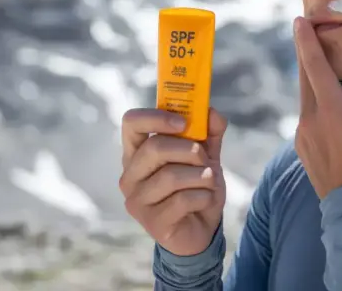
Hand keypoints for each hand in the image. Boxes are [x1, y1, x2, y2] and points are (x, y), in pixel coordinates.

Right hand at [119, 107, 227, 255]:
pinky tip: (205, 201)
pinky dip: (204, 196)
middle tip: (203, 158)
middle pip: (154, 148)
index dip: (157, 117)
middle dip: (188, 150)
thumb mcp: (206, 156)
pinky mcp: (152, 222)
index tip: (184, 122)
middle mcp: (130, 175)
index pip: (131, 123)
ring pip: (170, 176)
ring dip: (200, 176)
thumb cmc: (196, 188)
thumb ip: (209, 132)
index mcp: (137, 153)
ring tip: (209, 181)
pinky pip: (182, 200)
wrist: (201, 229)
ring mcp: (137, 201)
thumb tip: (210, 112)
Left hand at [292, 17, 341, 199]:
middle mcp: (310, 117)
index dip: (306, 42)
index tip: (299, 22)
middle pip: (304, 77)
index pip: (314, 68)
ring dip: (309, 77)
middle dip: (304, 52)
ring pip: (304, 95)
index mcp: (330, 110)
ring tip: (319, 64)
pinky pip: (305, 113)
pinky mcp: (300, 143)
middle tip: (304, 31)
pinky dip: (312, 100)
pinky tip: (324, 102)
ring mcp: (302, 131)